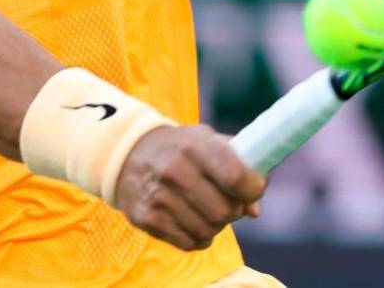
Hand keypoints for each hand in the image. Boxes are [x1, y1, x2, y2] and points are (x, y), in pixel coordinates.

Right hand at [114, 124, 265, 250]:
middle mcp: (174, 170)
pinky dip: (197, 235)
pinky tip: (189, 217)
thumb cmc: (178, 147)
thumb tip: (255, 209)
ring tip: (204, 207)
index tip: (252, 190)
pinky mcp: (148, 219)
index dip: (252, 188)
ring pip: (209, 230)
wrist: (128, 152)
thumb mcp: (205, 140)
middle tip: (225, 200)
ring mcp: (159, 197)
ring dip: (214, 224)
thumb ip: (237, 164)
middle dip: (233, 209)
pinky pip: (190, 242)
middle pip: (226, 211)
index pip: (236, 177)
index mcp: (192, 145)